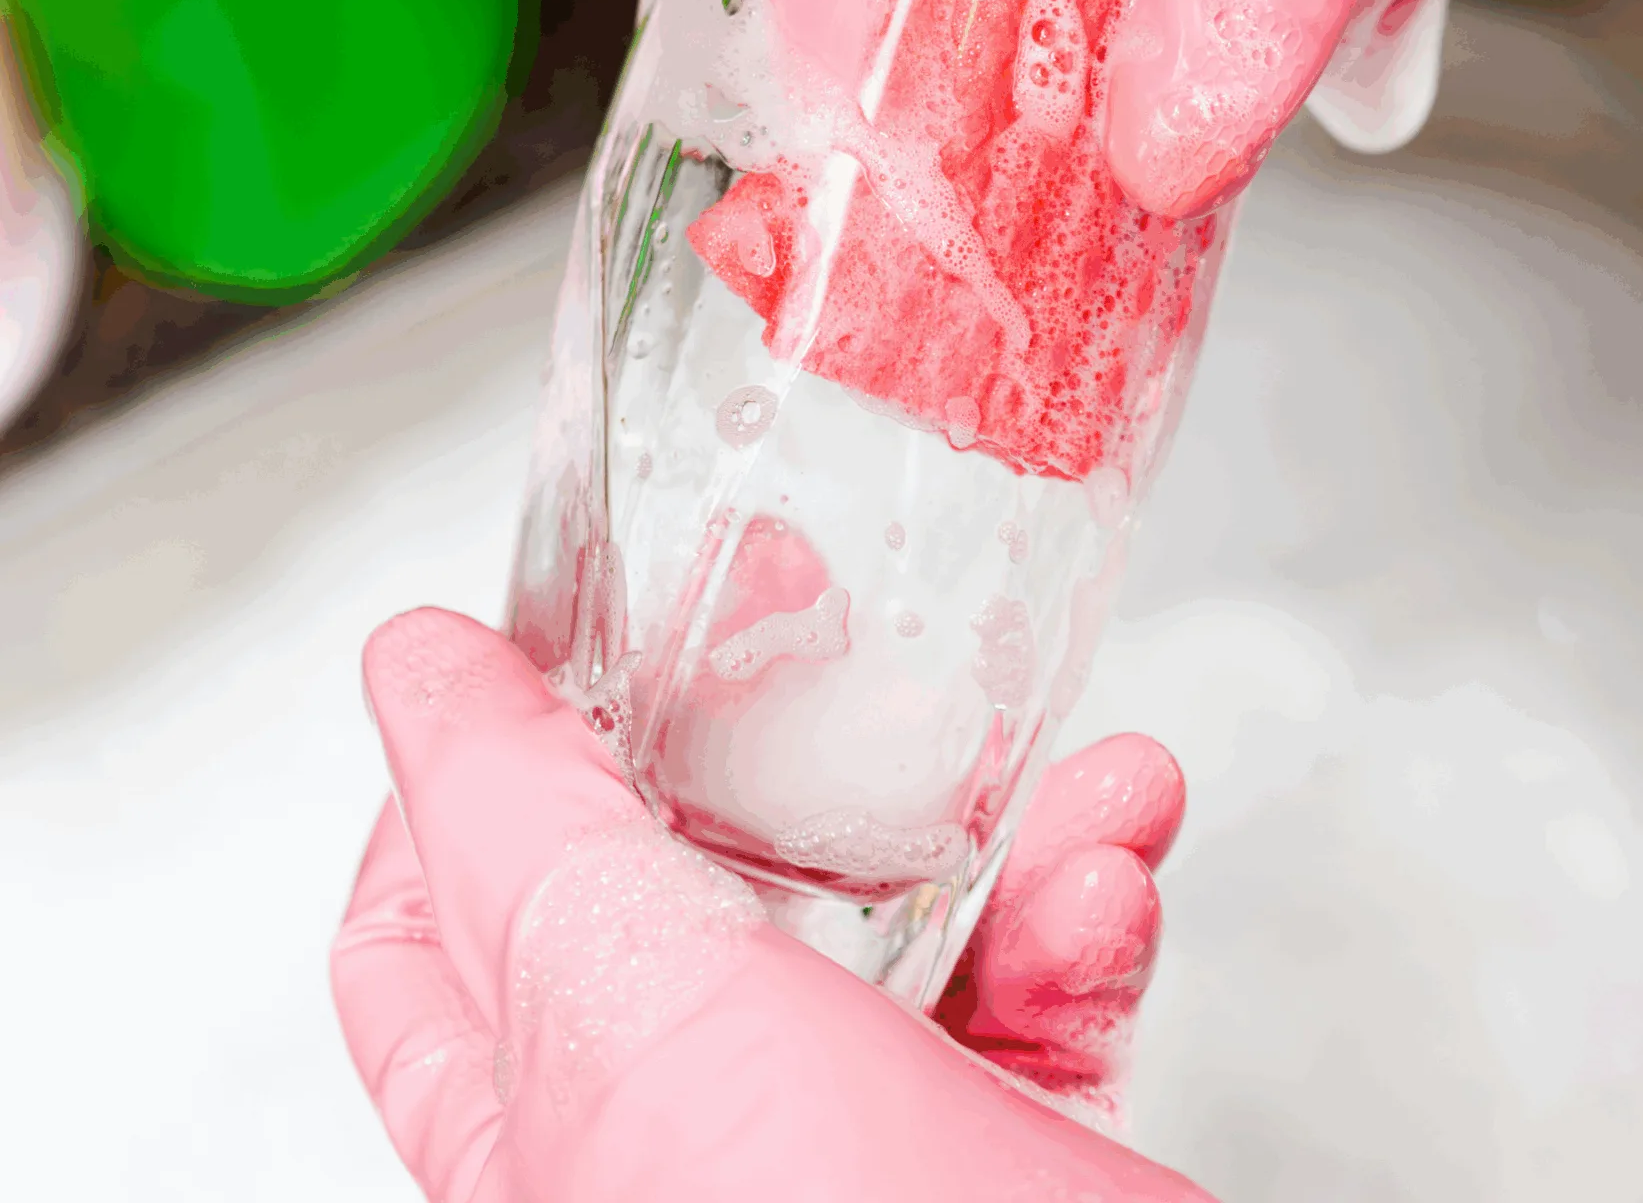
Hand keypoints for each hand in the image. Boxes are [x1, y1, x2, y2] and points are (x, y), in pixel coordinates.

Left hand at [332, 609, 1211, 1202]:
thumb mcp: (624, 1009)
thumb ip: (512, 823)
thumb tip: (413, 669)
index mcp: (537, 1123)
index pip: (429, 933)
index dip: (469, 766)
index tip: (549, 636)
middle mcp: (678, 1136)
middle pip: (677, 880)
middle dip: (754, 735)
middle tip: (801, 612)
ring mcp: (844, 1145)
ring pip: (892, 908)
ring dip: (990, 812)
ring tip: (1051, 769)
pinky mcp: (1004, 1149)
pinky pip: (1044, 976)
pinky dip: (1085, 898)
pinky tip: (1110, 860)